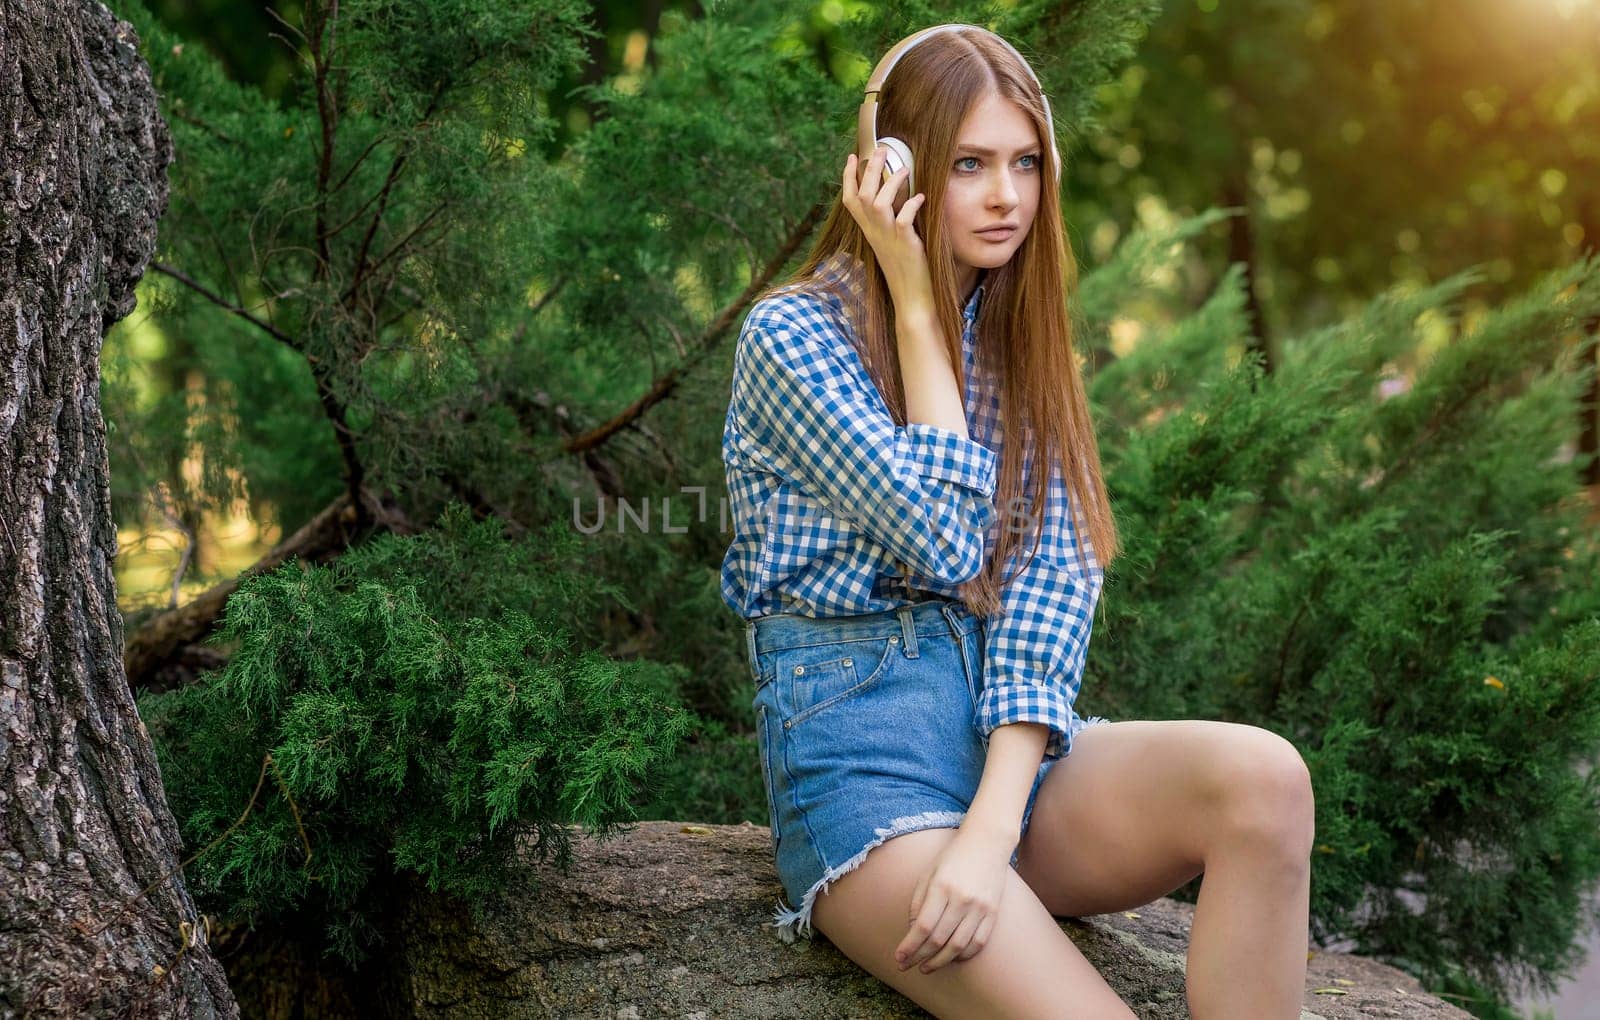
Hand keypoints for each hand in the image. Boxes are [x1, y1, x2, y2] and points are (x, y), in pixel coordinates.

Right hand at [842, 146, 933, 309]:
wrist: (911, 298)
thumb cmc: (905, 270)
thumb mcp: (890, 243)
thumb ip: (888, 223)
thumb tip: (896, 199)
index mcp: (869, 231)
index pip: (849, 200)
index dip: (848, 177)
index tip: (852, 157)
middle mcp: (874, 233)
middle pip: (862, 195)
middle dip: (869, 169)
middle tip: (882, 149)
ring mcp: (888, 239)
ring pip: (877, 203)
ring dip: (890, 183)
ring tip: (904, 169)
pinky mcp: (905, 245)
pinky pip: (903, 220)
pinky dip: (911, 205)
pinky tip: (920, 197)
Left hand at [894, 826, 1013, 973]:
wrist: (987, 842)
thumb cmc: (952, 857)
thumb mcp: (928, 874)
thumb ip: (918, 903)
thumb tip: (912, 932)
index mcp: (942, 886)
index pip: (924, 926)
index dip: (910, 946)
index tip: (899, 958)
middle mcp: (962, 899)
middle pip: (939, 940)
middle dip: (920, 957)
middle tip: (907, 966)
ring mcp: (980, 907)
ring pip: (959, 946)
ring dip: (940, 962)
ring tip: (926, 967)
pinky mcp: (993, 913)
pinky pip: (978, 942)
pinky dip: (963, 955)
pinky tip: (951, 958)